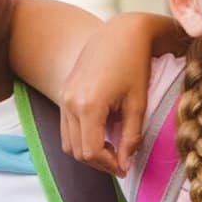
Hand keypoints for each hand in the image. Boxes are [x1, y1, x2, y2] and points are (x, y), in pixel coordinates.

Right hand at [57, 21, 156, 173]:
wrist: (120, 33)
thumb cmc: (134, 65)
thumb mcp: (137, 104)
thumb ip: (131, 138)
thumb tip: (125, 164)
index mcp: (89, 106)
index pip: (91, 152)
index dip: (109, 165)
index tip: (126, 168)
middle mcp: (70, 103)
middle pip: (77, 151)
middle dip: (99, 162)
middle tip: (121, 162)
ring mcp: (63, 98)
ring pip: (68, 143)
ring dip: (88, 152)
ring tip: (112, 150)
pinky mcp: (63, 94)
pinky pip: (66, 128)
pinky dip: (81, 138)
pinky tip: (102, 134)